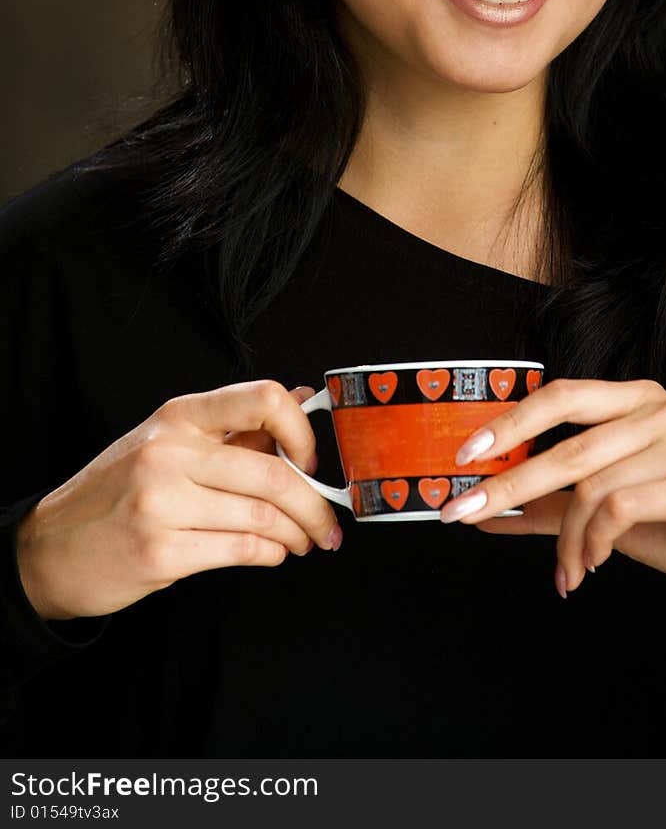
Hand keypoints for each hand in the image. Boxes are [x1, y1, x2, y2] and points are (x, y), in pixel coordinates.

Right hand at [15, 380, 341, 621]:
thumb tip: (304, 399)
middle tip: (327, 521)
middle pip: (273, 473)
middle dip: (314, 504)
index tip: (311, 458)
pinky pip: (241, 551)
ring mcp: (162, 503)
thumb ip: (238, 427)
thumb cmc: (119, 491)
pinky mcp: (160, 552)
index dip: (302, 429)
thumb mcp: (171, 442)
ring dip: (297, 534)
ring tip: (304, 541)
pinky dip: (270, 554)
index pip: (263, 398)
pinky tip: (272, 552)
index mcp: (179, 416)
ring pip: (263, 517)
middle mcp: (170, 452)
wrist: (51, 547)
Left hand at [439, 378, 665, 637]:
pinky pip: (621, 508)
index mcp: (640, 401)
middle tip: (466, 510)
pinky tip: (593, 565)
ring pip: (592, 484)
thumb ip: (552, 506)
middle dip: (510, 481)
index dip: (511, 421)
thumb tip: (486, 511)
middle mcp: (663, 409)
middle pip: (568, 443)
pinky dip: (595, 542)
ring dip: (567, 539)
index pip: (563, 395)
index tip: (466, 453)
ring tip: (566, 570)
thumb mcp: (611, 511)